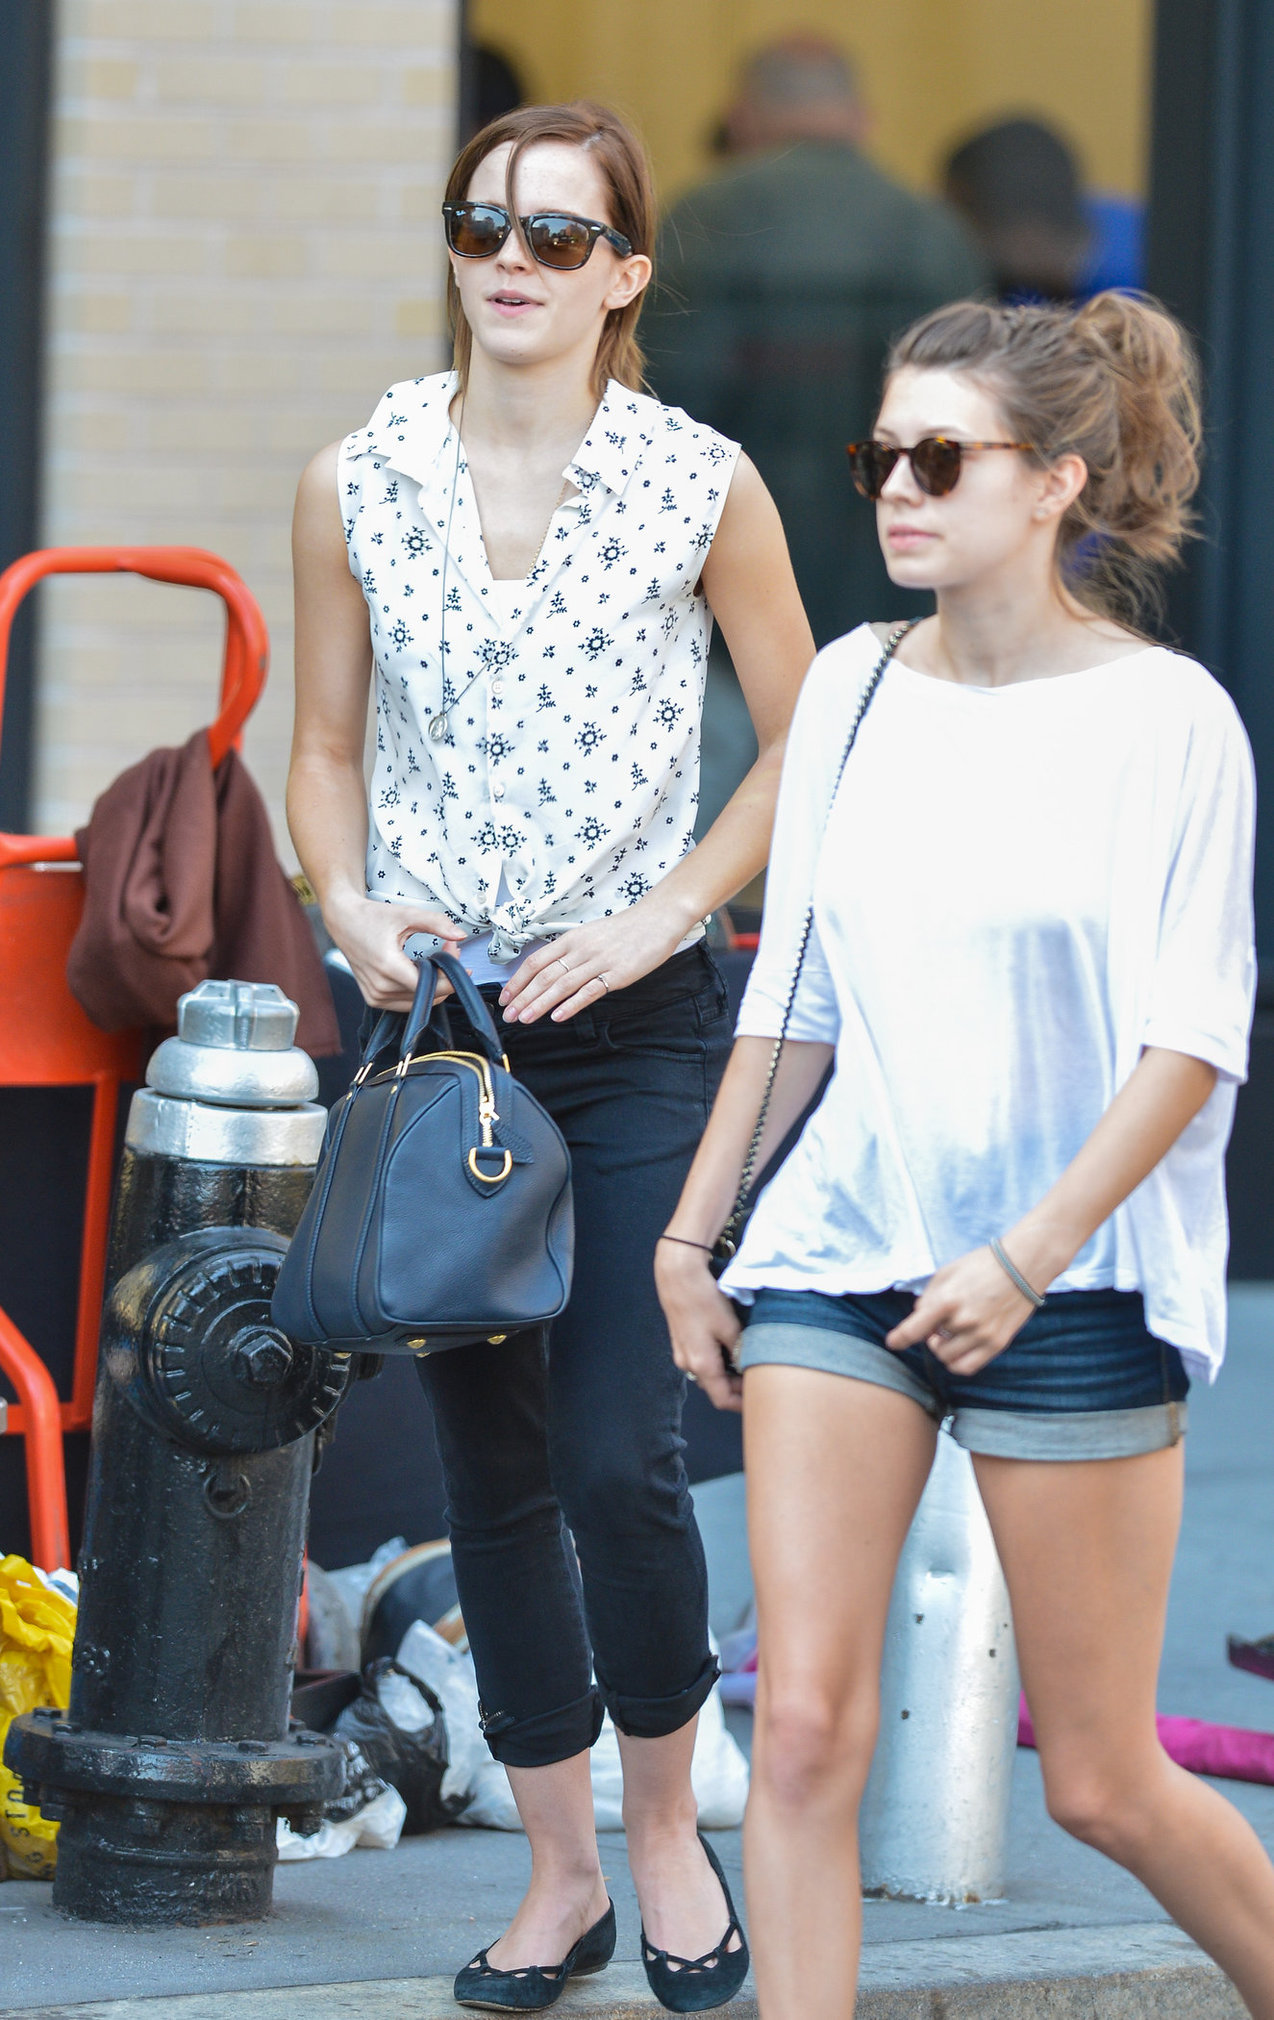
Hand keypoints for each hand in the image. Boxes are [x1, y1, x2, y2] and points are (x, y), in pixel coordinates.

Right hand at [325, 892, 463, 1011]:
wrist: (344, 922)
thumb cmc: (372, 917)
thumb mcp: (407, 914)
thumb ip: (436, 923)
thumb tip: (460, 935)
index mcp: (388, 967)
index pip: (430, 986)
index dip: (450, 975)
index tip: (460, 960)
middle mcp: (380, 987)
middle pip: (427, 994)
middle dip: (444, 975)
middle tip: (449, 950)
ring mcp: (376, 996)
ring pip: (419, 1001)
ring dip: (433, 983)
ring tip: (436, 957)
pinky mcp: (374, 999)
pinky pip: (407, 1003)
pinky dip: (419, 989)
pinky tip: (421, 969)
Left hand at [498, 895, 692, 1023]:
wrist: (656, 920)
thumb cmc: (624, 930)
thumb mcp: (590, 934)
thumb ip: (570, 952)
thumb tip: (548, 971)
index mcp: (571, 939)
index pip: (536, 961)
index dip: (517, 981)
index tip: (505, 998)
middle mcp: (580, 949)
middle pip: (544, 976)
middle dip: (523, 997)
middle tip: (509, 1015)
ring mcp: (598, 962)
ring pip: (561, 985)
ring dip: (540, 1004)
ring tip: (525, 1018)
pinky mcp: (616, 975)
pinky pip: (589, 991)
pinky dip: (571, 1005)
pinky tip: (557, 1017)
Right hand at [654, 1241, 742, 1413]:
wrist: (678, 1275)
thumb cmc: (704, 1299)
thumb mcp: (729, 1326)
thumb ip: (740, 1351)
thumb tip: (749, 1366)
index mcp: (701, 1364)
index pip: (722, 1400)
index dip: (742, 1405)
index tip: (759, 1400)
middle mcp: (688, 1364)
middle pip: (716, 1388)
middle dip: (737, 1387)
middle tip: (759, 1376)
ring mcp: (682, 1353)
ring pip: (709, 1374)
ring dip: (728, 1373)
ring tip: (748, 1360)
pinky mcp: (681, 1341)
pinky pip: (702, 1360)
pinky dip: (718, 1361)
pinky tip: (731, 1345)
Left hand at [884, 1244, 1039, 1376]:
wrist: (1023, 1265)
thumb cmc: (982, 1265)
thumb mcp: (947, 1272)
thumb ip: (929, 1296)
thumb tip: (920, 1317)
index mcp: (948, 1300)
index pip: (914, 1328)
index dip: (899, 1338)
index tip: (893, 1343)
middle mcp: (964, 1321)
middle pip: (932, 1342)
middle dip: (931, 1333)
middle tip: (940, 1322)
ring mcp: (982, 1334)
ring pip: (947, 1358)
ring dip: (944, 1347)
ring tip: (952, 1332)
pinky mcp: (997, 1343)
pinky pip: (967, 1367)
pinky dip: (956, 1362)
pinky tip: (959, 1347)